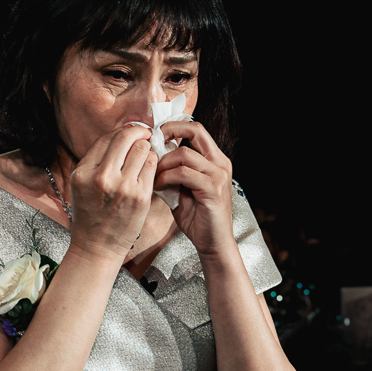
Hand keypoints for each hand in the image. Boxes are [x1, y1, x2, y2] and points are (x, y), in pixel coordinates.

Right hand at [65, 124, 157, 262]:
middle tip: (144, 134)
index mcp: (83, 172)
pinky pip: (152, 166)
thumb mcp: (81, 185)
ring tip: (146, 154)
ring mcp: (123, 187)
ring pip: (142, 149)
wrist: (97, 247)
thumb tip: (120, 135)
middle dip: (138, 133)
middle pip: (126, 138)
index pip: (107, 139)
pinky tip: (149, 168)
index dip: (122, 131)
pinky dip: (153, 162)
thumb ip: (96, 161)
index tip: (130, 132)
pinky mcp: (140, 196)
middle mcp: (102, 177)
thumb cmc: (90, 216)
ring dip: (147, 148)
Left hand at [152, 121, 234, 258]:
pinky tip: (158, 186)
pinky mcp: (213, 189)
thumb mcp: (183, 187)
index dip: (174, 127)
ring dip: (162, 163)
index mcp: (214, 160)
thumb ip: (174, 170)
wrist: (213, 243)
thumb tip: (152, 156)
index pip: (196, 130)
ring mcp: (218, 175)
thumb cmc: (197, 217)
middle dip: (169, 131)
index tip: (154, 135)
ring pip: (184, 154)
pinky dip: (166, 177)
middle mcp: (220, 163)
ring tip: (152, 175)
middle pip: (195, 131)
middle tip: (151, 143)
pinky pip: (184, 174)